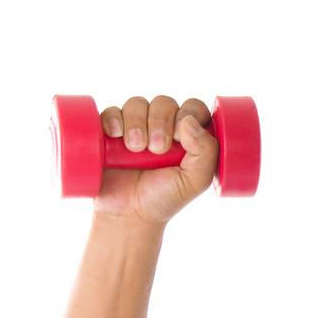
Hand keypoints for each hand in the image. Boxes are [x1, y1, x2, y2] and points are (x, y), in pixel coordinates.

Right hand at [93, 94, 219, 225]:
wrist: (128, 215)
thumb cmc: (164, 198)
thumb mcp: (195, 181)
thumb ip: (206, 152)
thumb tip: (188, 121)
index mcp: (187, 136)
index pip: (193, 108)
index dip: (188, 114)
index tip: (179, 136)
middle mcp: (162, 127)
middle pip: (164, 103)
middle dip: (160, 122)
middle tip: (156, 149)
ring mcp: (135, 127)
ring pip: (137, 103)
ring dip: (136, 122)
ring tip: (135, 149)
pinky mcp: (111, 132)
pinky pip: (111, 112)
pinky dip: (113, 119)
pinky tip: (115, 134)